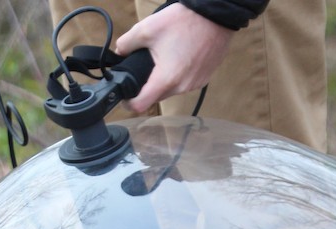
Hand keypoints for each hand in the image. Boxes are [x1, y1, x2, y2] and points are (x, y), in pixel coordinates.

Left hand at [114, 4, 234, 113]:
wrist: (215, 16)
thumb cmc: (184, 22)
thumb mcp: (147, 28)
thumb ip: (126, 43)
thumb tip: (120, 52)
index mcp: (166, 79)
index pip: (141, 105)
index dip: (129, 102)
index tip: (125, 96)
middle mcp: (182, 87)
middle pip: (156, 97)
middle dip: (147, 87)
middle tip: (144, 68)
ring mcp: (195, 84)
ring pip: (171, 90)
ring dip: (164, 80)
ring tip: (164, 59)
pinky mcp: (204, 79)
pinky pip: (185, 83)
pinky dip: (179, 76)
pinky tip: (179, 58)